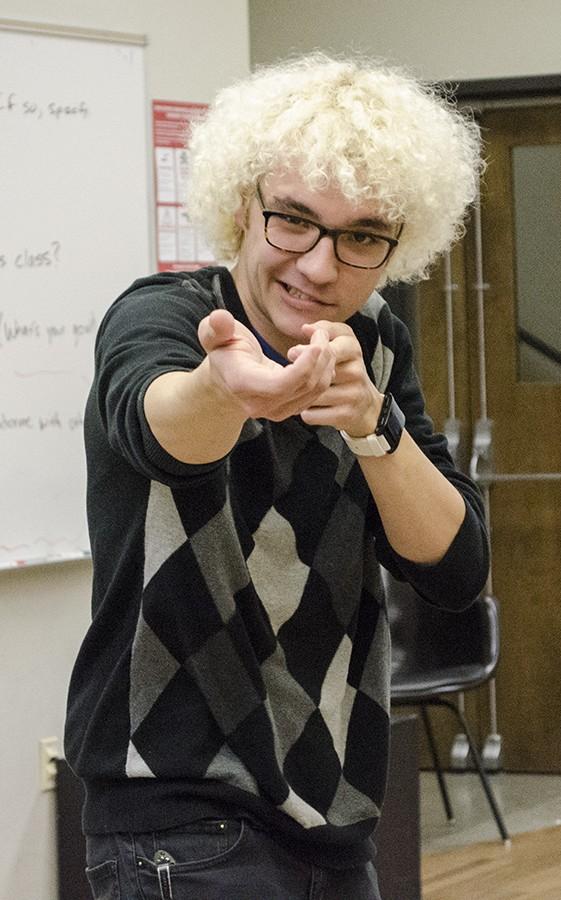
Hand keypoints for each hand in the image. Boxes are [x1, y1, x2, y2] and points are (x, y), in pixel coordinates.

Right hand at [198, 309, 335, 421]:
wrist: (225, 383)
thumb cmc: (223, 354)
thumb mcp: (213, 336)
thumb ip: (215, 327)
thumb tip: (219, 317)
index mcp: (243, 384)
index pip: (281, 384)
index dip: (305, 365)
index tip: (316, 343)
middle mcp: (260, 405)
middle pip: (304, 386)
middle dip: (320, 357)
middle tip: (321, 333)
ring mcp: (276, 412)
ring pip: (315, 391)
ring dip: (326, 364)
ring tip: (321, 341)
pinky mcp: (289, 411)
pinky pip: (316, 394)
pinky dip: (323, 373)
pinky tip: (318, 355)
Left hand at [286, 320, 382, 433]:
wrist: (366, 405)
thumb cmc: (345, 369)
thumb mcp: (341, 343)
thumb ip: (324, 330)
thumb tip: (305, 328)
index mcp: (353, 350)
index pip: (328, 347)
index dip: (307, 352)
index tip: (292, 353)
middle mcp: (357, 371)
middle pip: (321, 371)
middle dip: (301, 373)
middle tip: (288, 373)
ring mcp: (354, 394)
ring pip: (315, 394)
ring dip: (300, 394)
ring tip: (296, 392)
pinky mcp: (347, 415)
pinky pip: (313, 414)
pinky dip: (305, 412)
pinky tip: (305, 408)